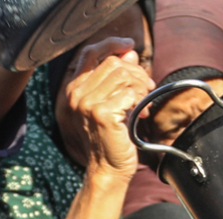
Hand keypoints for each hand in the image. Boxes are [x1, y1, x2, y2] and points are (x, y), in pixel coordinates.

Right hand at [65, 38, 154, 179]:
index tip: (130, 47)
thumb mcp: (114, 102)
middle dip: (136, 73)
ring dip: (140, 87)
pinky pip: (130, 94)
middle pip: (113, 63)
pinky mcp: (101, 114)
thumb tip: (129, 52)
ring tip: (144, 103)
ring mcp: (86, 103)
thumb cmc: (112, 138)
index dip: (111, 45)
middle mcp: (76, 93)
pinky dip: (141, 101)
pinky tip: (140, 114)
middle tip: (147, 89)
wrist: (108, 168)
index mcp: (74, 88)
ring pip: (123, 76)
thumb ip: (118, 78)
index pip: (90, 53)